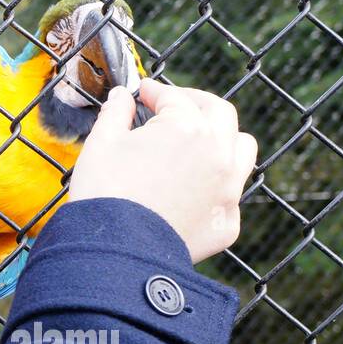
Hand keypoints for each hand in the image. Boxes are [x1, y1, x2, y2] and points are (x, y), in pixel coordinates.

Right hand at [69, 78, 257, 262]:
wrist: (115, 252)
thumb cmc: (105, 194)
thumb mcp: (101, 143)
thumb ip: (116, 112)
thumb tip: (122, 97)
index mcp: (187, 128)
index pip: (174, 97)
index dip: (155, 92)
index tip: (143, 93)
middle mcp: (218, 154)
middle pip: (220, 113)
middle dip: (196, 102)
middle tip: (173, 104)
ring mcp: (228, 190)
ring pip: (241, 149)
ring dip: (222, 137)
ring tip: (199, 141)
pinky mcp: (227, 222)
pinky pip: (230, 194)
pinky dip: (215, 184)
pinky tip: (193, 188)